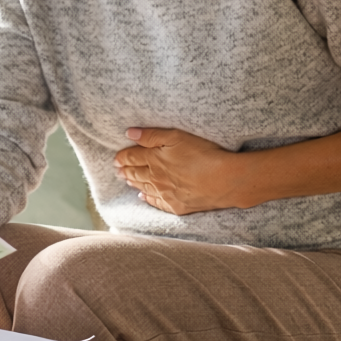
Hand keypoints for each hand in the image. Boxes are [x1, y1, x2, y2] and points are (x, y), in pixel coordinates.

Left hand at [113, 127, 237, 214]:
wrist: (225, 181)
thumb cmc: (203, 154)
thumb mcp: (176, 136)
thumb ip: (151, 135)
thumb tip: (129, 134)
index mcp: (155, 159)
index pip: (132, 157)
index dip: (122, 157)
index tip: (115, 158)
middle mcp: (156, 178)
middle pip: (136, 174)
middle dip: (125, 170)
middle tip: (117, 170)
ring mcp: (166, 194)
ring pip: (144, 188)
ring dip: (133, 183)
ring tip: (126, 180)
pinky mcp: (177, 206)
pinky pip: (157, 203)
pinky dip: (148, 199)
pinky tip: (143, 197)